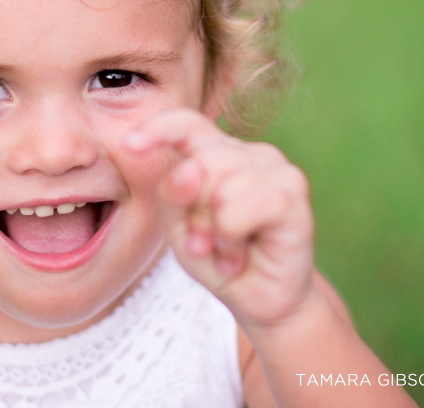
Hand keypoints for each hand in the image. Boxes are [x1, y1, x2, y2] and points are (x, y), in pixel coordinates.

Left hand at [125, 108, 315, 329]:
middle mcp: (250, 153)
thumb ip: (172, 195)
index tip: (129, 144)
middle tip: (202, 242)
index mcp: (217, 153)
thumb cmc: (217, 258)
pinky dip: (231, 238)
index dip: (158, 127)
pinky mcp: (294, 196)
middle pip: (202, 161)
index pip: (187, 123)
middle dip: (192, 211)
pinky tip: (239, 255)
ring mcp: (278, 170)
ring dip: (213, 231)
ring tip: (226, 250)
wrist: (260, 301)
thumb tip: (189, 168)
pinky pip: (242, 206)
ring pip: (221, 185)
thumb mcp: (177, 228)